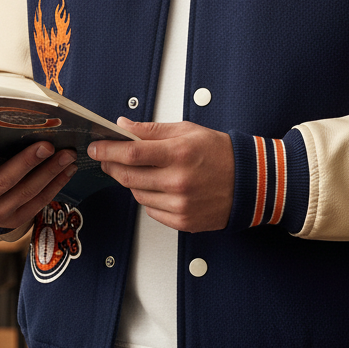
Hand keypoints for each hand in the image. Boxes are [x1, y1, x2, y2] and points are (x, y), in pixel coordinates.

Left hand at [87, 118, 233, 232]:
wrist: (251, 182)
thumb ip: (152, 130)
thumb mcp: (188, 131)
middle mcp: (178, 182)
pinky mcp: (183, 222)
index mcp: (179, 154)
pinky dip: (149, 198)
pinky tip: (160, 187)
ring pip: (138, 195)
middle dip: (112, 166)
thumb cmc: (221, 153)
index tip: (96, 147)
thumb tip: (124, 125)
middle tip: (108, 158)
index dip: (108, 150)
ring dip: (133, 182)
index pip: (131, 153)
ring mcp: (180, 205)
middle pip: (128, 177)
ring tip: (145, 170)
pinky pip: (151, 211)